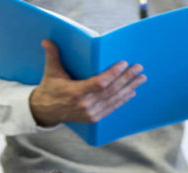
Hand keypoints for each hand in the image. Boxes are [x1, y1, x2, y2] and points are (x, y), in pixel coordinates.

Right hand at [28, 39, 145, 126]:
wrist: (46, 111)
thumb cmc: (50, 89)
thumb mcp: (50, 72)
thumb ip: (52, 56)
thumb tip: (47, 40)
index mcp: (75, 92)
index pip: (99, 83)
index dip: (113, 74)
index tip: (124, 64)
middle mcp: (85, 105)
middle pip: (111, 91)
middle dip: (127, 79)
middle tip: (139, 69)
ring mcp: (90, 113)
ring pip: (114, 99)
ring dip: (129, 88)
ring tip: (140, 79)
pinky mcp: (94, 118)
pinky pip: (111, 108)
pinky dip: (122, 100)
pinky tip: (131, 92)